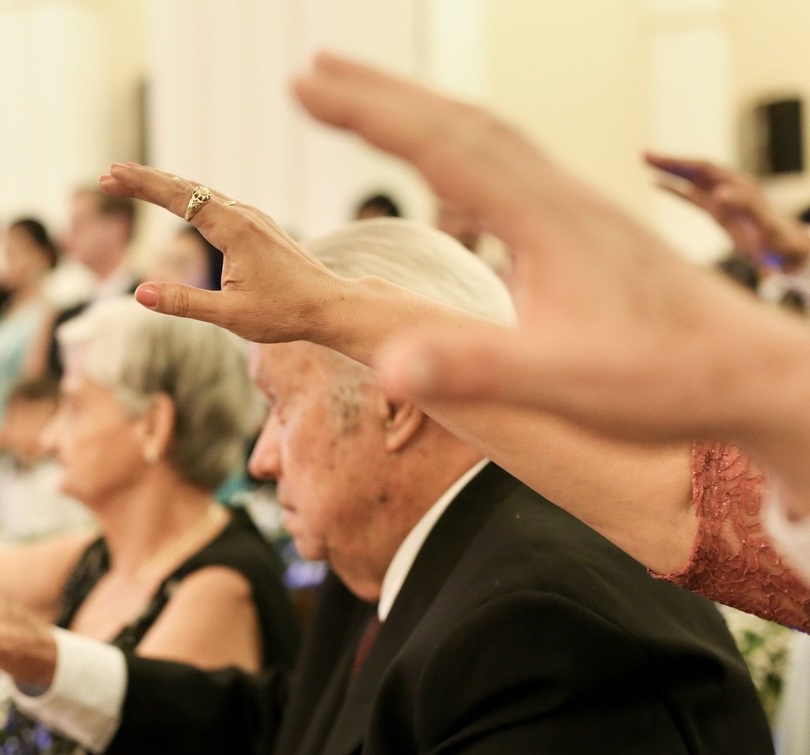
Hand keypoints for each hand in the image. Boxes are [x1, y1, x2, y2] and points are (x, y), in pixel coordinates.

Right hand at [99, 164, 344, 343]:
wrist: (330, 305)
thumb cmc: (284, 313)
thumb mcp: (229, 315)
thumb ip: (184, 303)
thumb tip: (139, 294)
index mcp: (235, 229)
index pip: (178, 197)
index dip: (142, 186)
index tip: (111, 177)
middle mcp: (243, 214)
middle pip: (185, 187)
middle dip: (145, 180)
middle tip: (108, 175)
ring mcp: (252, 217)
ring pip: (200, 191)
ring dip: (164, 185)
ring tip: (131, 181)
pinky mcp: (257, 226)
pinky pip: (214, 201)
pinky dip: (186, 195)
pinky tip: (175, 197)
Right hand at [290, 53, 809, 446]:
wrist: (752, 374)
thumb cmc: (666, 381)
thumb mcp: (564, 385)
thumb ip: (474, 369)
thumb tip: (385, 362)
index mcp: (546, 220)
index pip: (443, 147)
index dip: (368, 113)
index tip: (305, 85)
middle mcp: (559, 195)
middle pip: (459, 120)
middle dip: (381, 91)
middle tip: (315, 66)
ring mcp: (574, 204)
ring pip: (486, 132)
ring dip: (419, 106)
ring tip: (365, 96)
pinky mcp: (582, 223)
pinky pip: (507, 159)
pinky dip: (459, 138)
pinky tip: (449, 155)